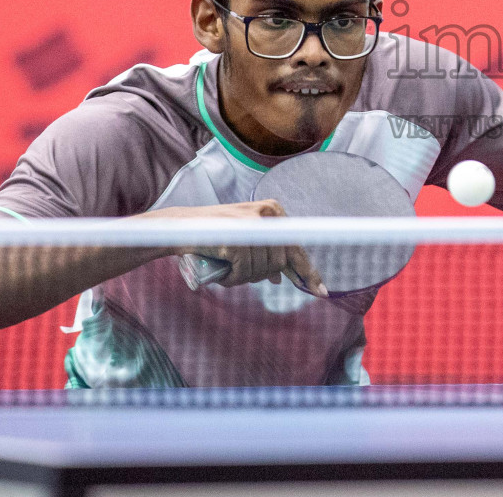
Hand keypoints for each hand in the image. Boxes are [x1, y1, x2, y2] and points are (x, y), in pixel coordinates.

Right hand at [140, 200, 326, 295]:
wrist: (180, 227)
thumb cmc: (214, 234)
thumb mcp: (245, 238)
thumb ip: (265, 253)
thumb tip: (280, 278)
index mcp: (274, 210)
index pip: (297, 246)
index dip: (309, 273)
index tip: (322, 293)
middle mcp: (268, 214)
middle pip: (280, 262)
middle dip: (262, 275)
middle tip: (238, 273)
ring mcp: (253, 227)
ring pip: (263, 271)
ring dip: (244, 278)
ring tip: (227, 268)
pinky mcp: (238, 241)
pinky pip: (245, 274)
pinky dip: (233, 279)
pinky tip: (222, 272)